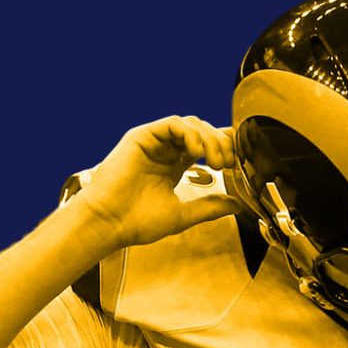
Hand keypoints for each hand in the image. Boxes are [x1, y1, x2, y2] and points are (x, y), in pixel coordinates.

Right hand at [79, 115, 241, 246]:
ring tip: (215, 160)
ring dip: (209, 138)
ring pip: (191, 124)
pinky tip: (197, 150)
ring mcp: (154, 142)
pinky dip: (190, 133)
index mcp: (174, 167)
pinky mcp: (142, 136)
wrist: (111, 223)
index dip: (224, 148)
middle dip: (221, 144)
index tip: (237, 161)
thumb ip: (210, 207)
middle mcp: (166, 151)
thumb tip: (236, 205)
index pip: (206, 146)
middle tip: (228, 163)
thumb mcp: (184, 214)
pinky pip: (172, 123)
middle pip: (203, 133)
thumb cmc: (138, 222)